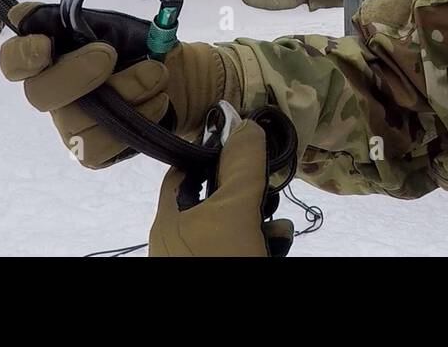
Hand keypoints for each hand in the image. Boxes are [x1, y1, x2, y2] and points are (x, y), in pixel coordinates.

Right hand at [0, 2, 230, 168]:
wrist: (170, 73)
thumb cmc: (133, 45)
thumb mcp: (109, 23)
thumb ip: (71, 19)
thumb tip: (25, 14)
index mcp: (47, 57)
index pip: (14, 60)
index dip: (21, 56)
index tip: (45, 46)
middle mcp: (50, 92)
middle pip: (39, 94)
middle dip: (76, 73)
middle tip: (109, 54)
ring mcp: (68, 125)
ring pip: (77, 122)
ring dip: (124, 93)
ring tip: (155, 74)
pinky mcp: (91, 151)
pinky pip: (100, 147)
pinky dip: (136, 118)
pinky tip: (157, 100)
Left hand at [149, 119, 294, 256]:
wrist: (224, 323)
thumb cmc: (222, 259)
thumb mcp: (236, 209)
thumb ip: (242, 167)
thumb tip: (245, 124)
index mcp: (169, 217)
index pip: (187, 169)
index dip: (216, 153)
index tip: (247, 146)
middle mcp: (179, 238)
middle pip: (216, 198)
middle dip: (249, 191)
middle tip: (270, 191)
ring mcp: (199, 256)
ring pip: (232, 226)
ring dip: (260, 219)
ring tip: (278, 226)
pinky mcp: (220, 266)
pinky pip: (239, 248)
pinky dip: (259, 242)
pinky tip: (276, 245)